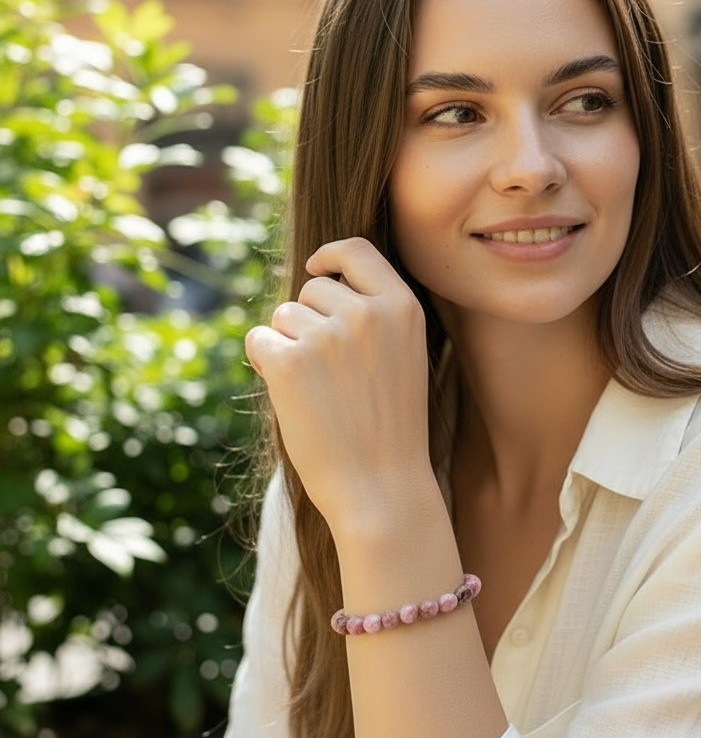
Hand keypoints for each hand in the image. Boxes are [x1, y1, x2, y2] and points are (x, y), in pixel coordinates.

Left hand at [245, 237, 434, 539]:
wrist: (382, 486)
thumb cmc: (390, 427)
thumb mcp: (404, 357)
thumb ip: (374, 315)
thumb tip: (318, 280)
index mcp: (402, 308)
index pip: (357, 250)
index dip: (330, 256)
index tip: (316, 269)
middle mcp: (367, 313)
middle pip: (312, 289)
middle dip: (309, 320)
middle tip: (330, 372)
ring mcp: (328, 336)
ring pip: (283, 316)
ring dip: (288, 345)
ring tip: (319, 391)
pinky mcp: (290, 362)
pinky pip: (258, 339)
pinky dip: (265, 363)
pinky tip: (292, 396)